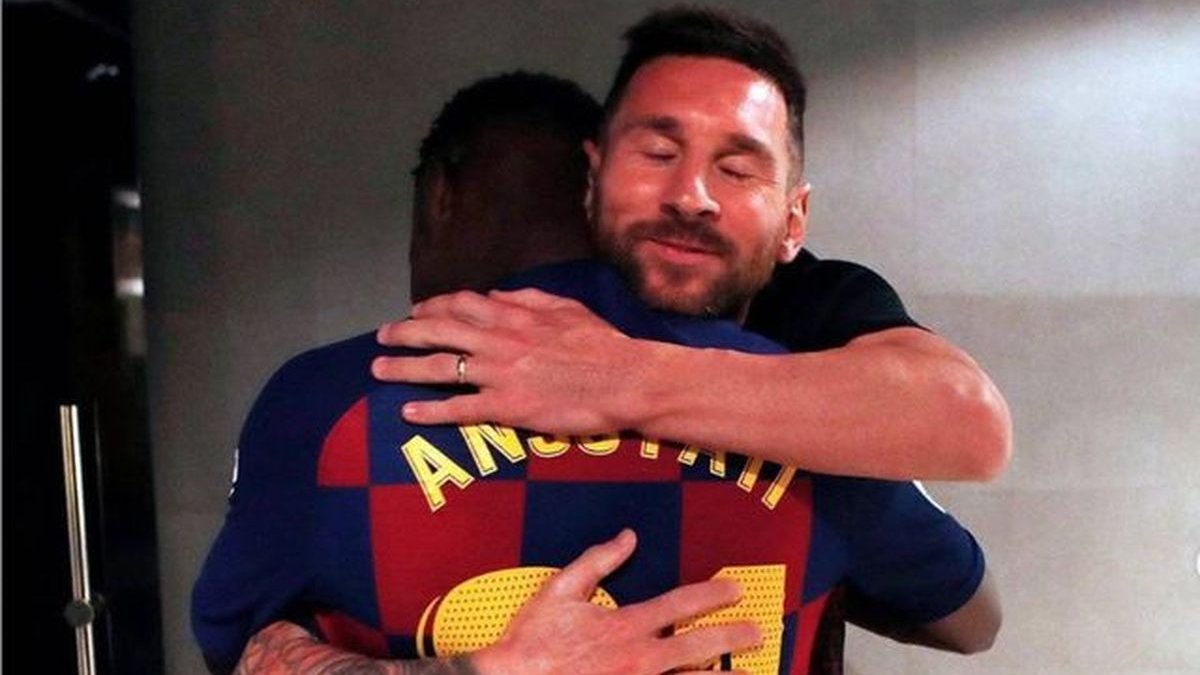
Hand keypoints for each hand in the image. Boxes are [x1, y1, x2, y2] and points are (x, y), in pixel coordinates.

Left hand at [374, 289, 646, 433]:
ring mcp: (500, 374)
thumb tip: (495, 297)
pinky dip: (431, 410)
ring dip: (404, 367)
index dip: (433, 306)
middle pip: (439, 331)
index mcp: (515, 315)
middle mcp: (500, 341)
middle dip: (405, 332)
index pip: (461, 305)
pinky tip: (408, 413)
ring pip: (440, 367)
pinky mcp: (506, 407)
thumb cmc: (603, 344)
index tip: (417, 312)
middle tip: (382, 336)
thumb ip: (527, 300)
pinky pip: (459, 408)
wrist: (625, 379)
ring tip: (379, 369)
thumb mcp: (567, 308)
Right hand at [473, 529, 760, 674]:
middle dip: (733, 638)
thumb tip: (628, 537)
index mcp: (627, 627)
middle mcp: (641, 660)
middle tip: (759, 632)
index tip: (734, 589)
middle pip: (700, 647)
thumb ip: (598, 561)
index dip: (713, 594)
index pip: (681, 605)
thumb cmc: (532, 641)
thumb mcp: (560, 590)